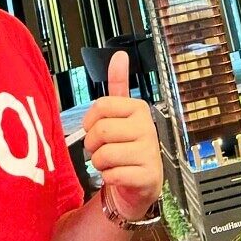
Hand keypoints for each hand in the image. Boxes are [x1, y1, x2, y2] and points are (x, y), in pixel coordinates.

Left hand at [82, 50, 162, 220]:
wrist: (136, 186)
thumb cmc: (124, 147)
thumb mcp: (120, 115)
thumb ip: (118, 85)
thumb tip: (119, 54)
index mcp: (138, 109)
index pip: (101, 106)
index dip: (90, 121)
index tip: (96, 129)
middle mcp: (148, 128)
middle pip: (100, 131)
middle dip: (93, 146)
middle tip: (102, 150)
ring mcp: (150, 152)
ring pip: (104, 155)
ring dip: (100, 164)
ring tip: (111, 164)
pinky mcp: (148, 176)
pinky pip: (113, 174)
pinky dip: (109, 178)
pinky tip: (118, 176)